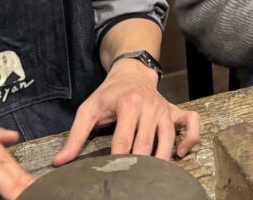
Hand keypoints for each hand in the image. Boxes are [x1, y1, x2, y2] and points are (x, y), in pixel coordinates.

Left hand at [52, 58, 200, 165]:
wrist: (131, 72)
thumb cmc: (109, 93)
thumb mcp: (88, 110)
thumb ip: (75, 136)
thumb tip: (60, 162)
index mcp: (128, 104)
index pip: (123, 140)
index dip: (118, 160)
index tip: (113, 175)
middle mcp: (149, 106)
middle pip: (146, 142)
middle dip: (140, 164)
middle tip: (132, 180)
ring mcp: (164, 109)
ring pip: (169, 137)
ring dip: (163, 158)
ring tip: (154, 177)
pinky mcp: (175, 111)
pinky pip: (192, 124)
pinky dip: (190, 139)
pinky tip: (179, 155)